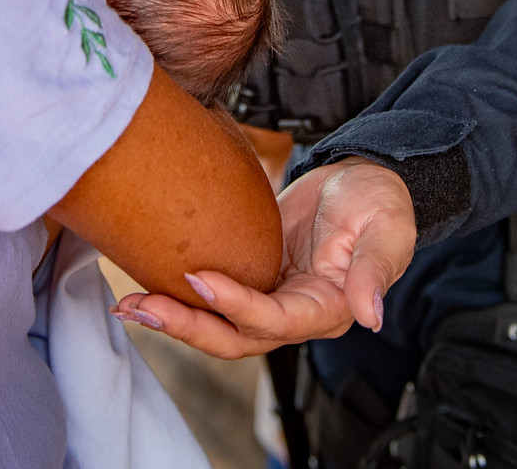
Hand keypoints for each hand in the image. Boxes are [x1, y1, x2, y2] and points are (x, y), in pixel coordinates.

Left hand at [111, 156, 416, 357]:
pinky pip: (213, 299)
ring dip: (174, 319)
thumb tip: (370, 316)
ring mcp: (271, 300)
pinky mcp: (252, 281)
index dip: (237, 306)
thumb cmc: (379, 201)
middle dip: (189, 327)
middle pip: (236, 337)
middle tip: (144, 308)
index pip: (276, 320)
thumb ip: (375, 270)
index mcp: (328, 308)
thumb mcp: (386, 228)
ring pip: (217, 326)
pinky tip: (142, 286)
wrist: (362, 178)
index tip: (199, 278)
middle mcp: (295, 315)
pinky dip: (179, 297)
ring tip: (130, 306)